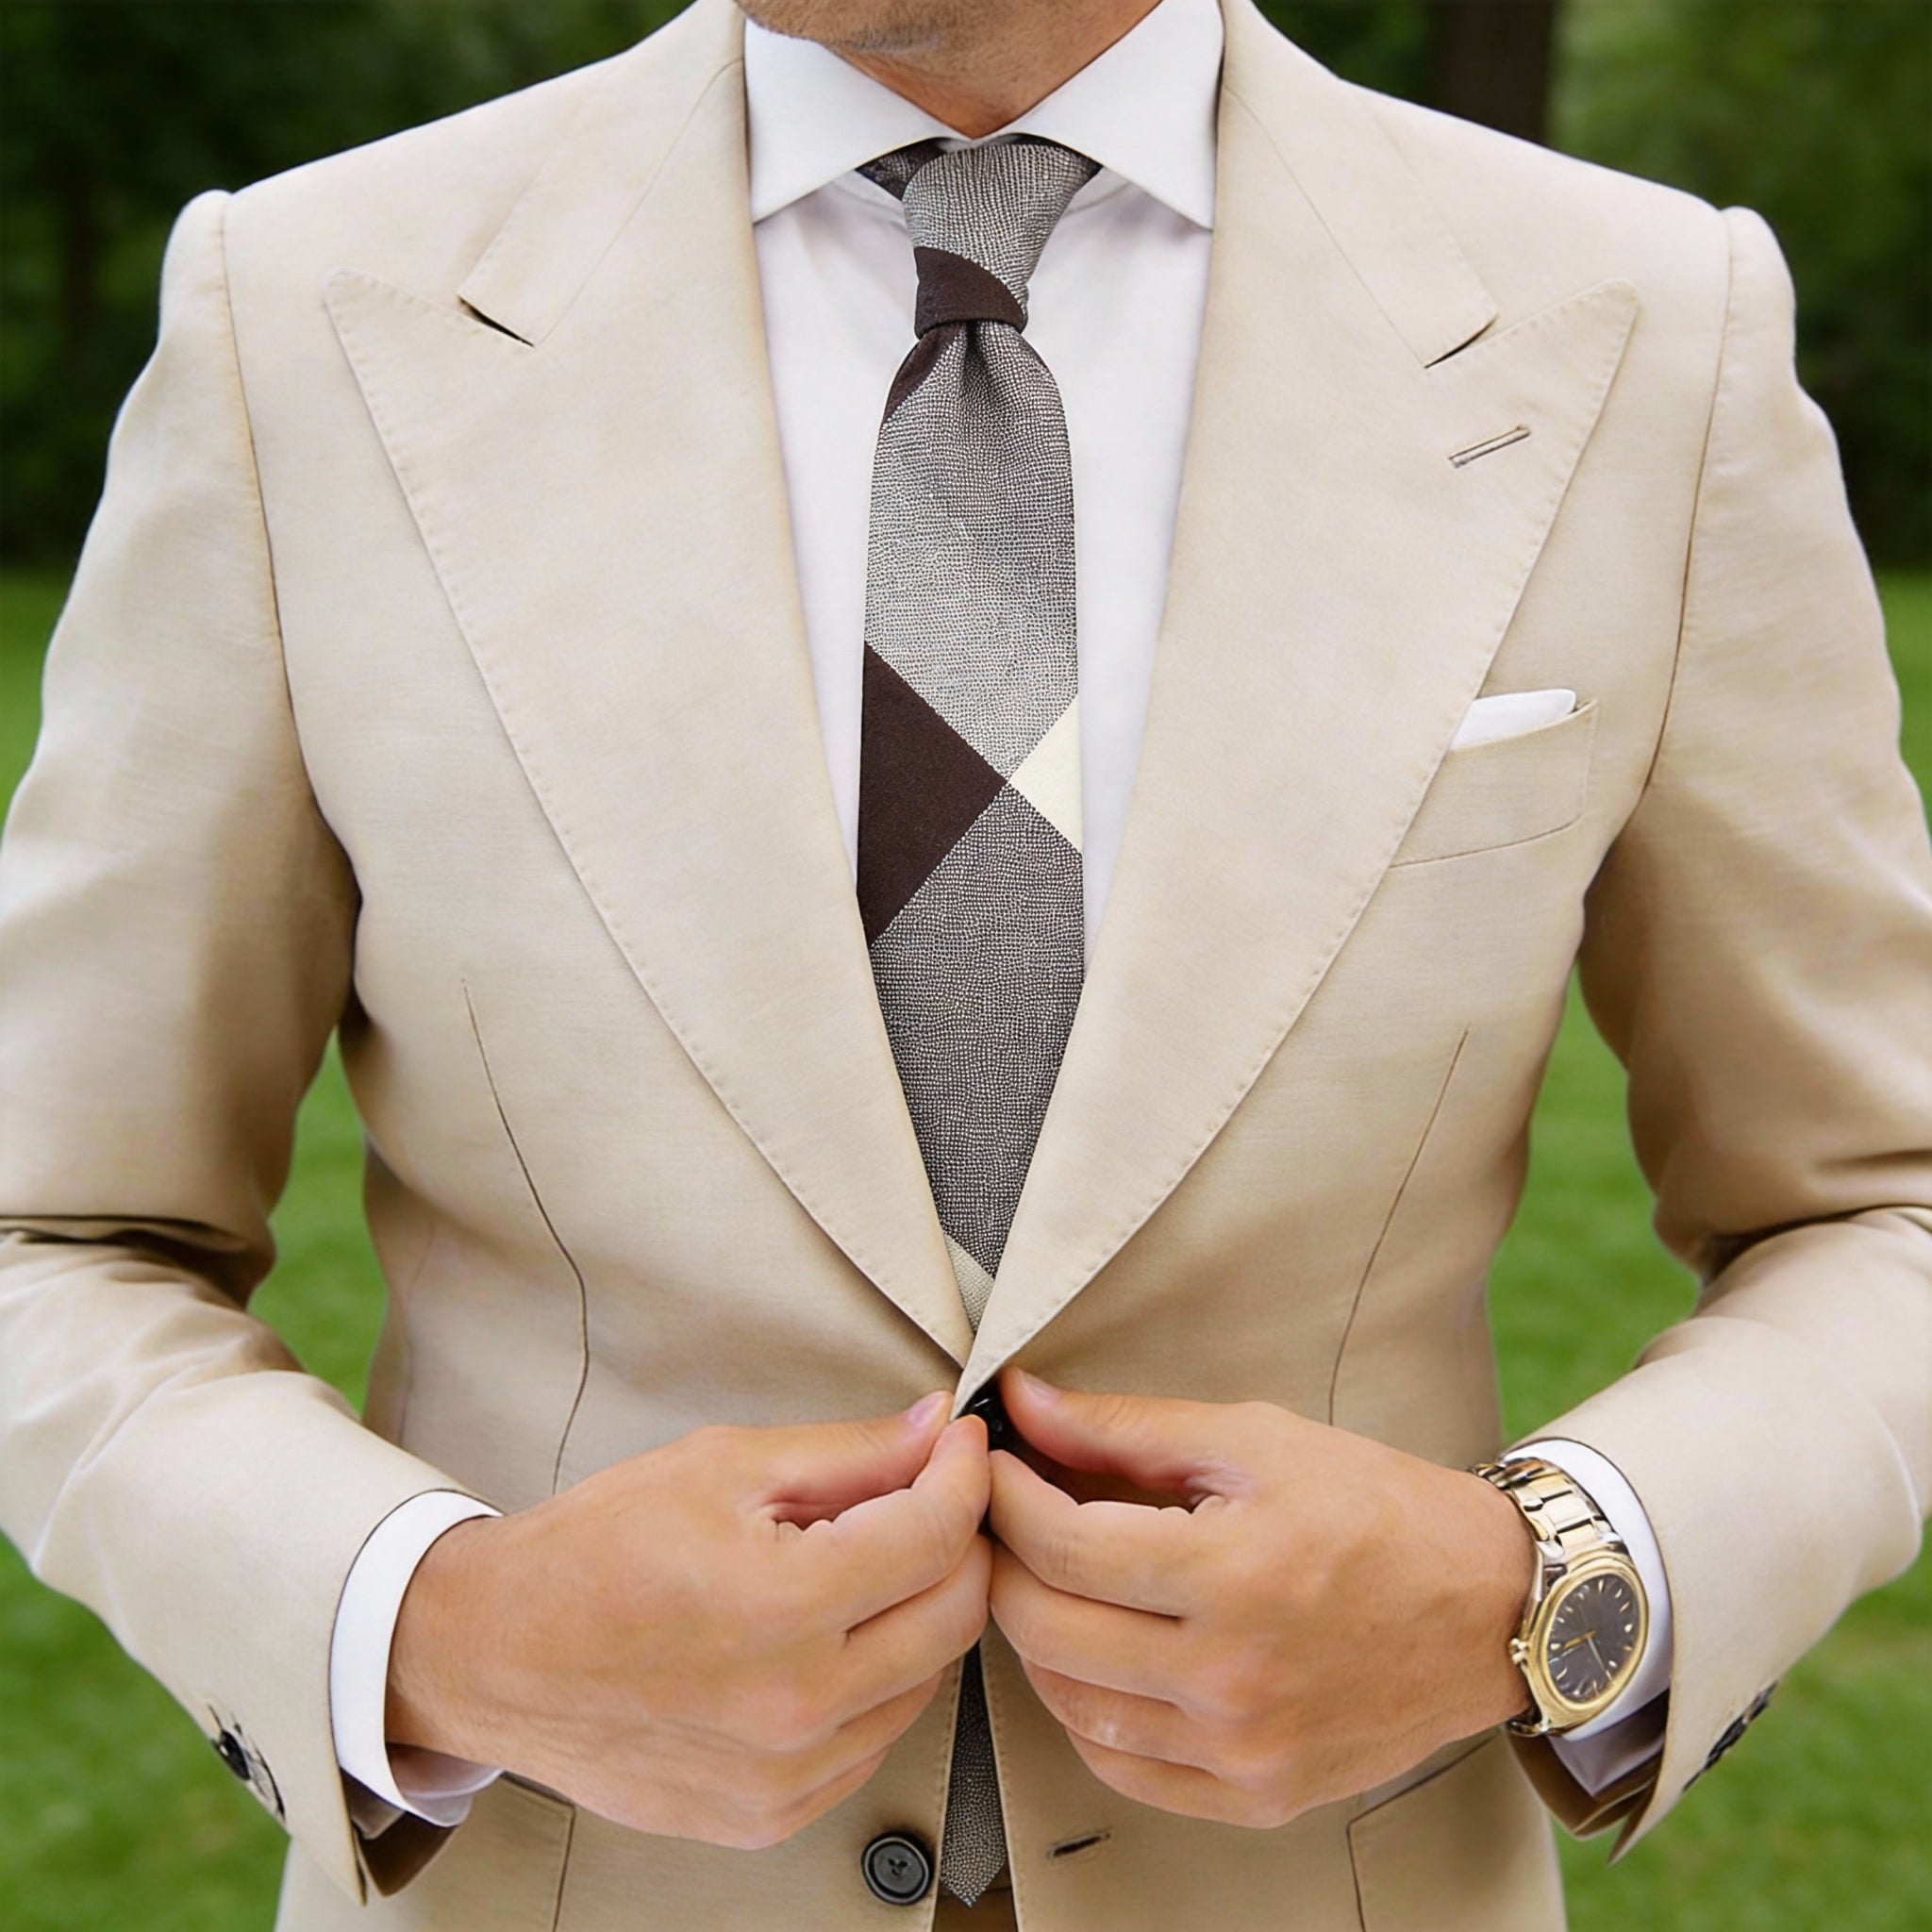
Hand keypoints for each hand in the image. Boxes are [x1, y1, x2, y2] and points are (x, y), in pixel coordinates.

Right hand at [387, 1395, 990, 1847]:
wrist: (495, 1655)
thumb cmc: (591, 1554)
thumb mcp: (721, 1466)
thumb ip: (848, 1452)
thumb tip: (934, 1430)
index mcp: (783, 1607)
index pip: (937, 1535)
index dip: (964, 1474)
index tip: (960, 1446)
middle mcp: (795, 1705)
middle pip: (955, 1614)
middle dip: (959, 1540)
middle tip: (928, 1496)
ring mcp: (786, 1774)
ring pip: (926, 1681)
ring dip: (918, 1612)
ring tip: (863, 1564)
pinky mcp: (770, 1814)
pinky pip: (874, 1739)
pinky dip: (876, 1681)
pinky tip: (829, 1636)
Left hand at [986, 1371, 1533, 1827]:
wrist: (1489, 1608)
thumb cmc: (1376, 1509)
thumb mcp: (1255, 1439)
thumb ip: (1127, 1427)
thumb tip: (1024, 1403)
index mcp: (1235, 1574)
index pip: (1063, 1546)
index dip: (1005, 1497)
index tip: (992, 1464)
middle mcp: (1234, 1677)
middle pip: (1048, 1629)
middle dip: (1004, 1561)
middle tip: (1004, 1518)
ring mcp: (1244, 1749)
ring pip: (1070, 1705)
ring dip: (1035, 1637)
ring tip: (1047, 1580)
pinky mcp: (1258, 1796)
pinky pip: (1122, 1769)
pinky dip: (1085, 1712)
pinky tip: (1095, 1656)